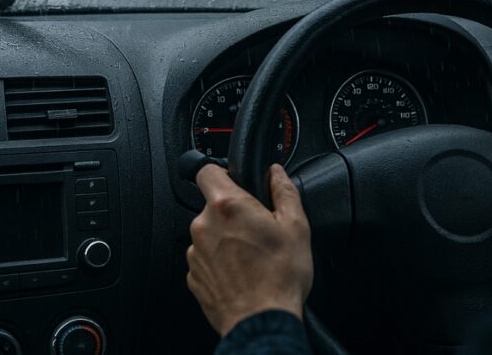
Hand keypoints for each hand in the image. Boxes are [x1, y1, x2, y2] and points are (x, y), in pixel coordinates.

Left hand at [187, 163, 312, 335]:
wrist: (262, 322)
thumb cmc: (279, 278)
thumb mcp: (296, 227)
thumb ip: (284, 191)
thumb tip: (276, 173)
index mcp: (228, 206)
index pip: (205, 170)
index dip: (221, 171)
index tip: (234, 180)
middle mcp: (204, 225)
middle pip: (213, 205)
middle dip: (232, 212)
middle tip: (257, 229)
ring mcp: (196, 252)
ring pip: (210, 233)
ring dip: (226, 238)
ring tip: (252, 256)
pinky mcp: (194, 276)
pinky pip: (206, 259)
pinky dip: (220, 262)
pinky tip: (242, 272)